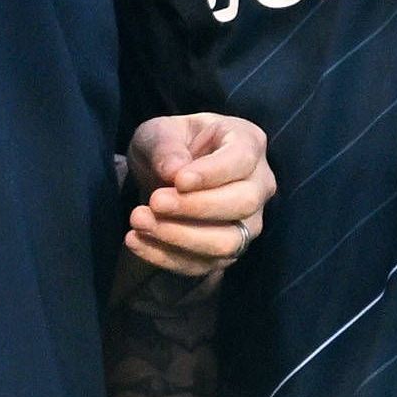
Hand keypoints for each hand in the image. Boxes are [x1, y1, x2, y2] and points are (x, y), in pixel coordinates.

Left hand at [123, 113, 273, 276]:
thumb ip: (165, 146)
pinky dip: (167, 257)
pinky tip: (136, 241)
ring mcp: (249, 222)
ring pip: (229, 242)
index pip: (242, 160)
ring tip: (139, 221)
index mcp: (248, 142)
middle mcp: (259, 184)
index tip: (178, 180)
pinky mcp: (228, 252)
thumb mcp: (159, 132)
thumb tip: (175, 170)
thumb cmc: (170, 145)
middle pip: (243, 203)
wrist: (165, 176)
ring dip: (181, 236)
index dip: (213, 173)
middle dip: (196, 207)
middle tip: (155, 202)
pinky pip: (204, 264)